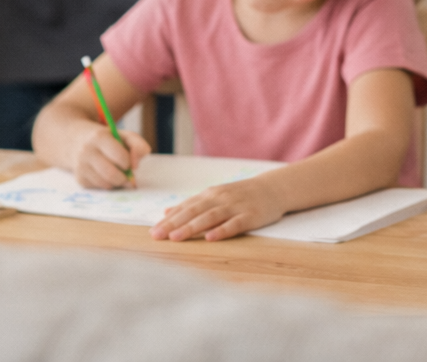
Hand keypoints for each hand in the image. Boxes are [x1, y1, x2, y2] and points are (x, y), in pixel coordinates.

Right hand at [71, 126, 150, 189]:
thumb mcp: (125, 136)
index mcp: (99, 137)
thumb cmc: (109, 140)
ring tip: (117, 173)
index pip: (120, 156)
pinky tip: (106, 175)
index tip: (128, 161)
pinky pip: (100, 188)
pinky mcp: (80, 179)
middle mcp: (87, 151)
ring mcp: (81, 166)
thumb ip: (138, 146)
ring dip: (117, 182)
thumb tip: (135, 166)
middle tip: (127, 174)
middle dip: (124, 177)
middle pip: (112, 174)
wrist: (79, 141)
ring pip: (106, 184)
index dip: (128, 162)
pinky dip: (108, 185)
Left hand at [150, 177, 285, 241]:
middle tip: (157, 235)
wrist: (273, 188)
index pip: (185, 207)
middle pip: (194, 211)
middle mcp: (220, 199)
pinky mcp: (250, 216)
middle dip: (174, 224)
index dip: (169, 219)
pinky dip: (222, 230)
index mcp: (210, 195)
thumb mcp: (215, 196)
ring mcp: (235, 207)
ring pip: (210, 217)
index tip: (152, 232)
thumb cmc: (241, 195)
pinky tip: (211, 238)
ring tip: (176, 237)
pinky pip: (235, 224)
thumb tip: (166, 212)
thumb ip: (192, 204)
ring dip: (192, 227)